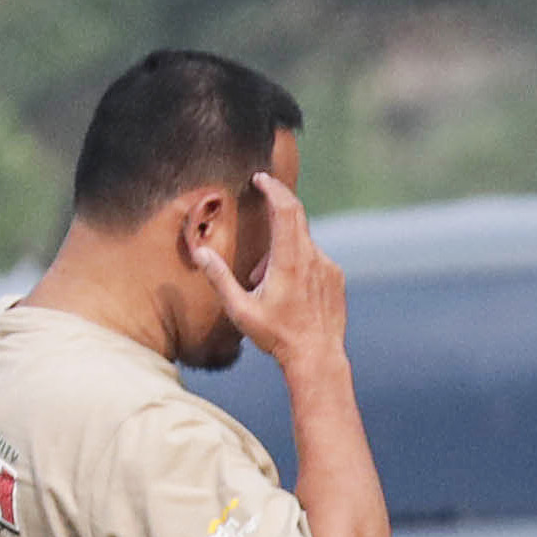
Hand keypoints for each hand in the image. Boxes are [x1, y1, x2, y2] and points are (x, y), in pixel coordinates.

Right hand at [204, 173, 347, 376]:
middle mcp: (313, 259)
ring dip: (280, 250)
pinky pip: (313, 259)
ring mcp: (328, 268)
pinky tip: (288, 290)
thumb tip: (201, 252)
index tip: (262, 178)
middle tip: (263, 190)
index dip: (274, 189)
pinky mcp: (336, 278)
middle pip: (297, 217)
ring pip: (301, 243)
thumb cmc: (277, 336)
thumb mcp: (240, 309)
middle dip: (277, 202)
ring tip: (264, 282)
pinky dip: (296, 262)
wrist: (318, 358)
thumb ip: (219, 278)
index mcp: (289, 262)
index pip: (286, 211)